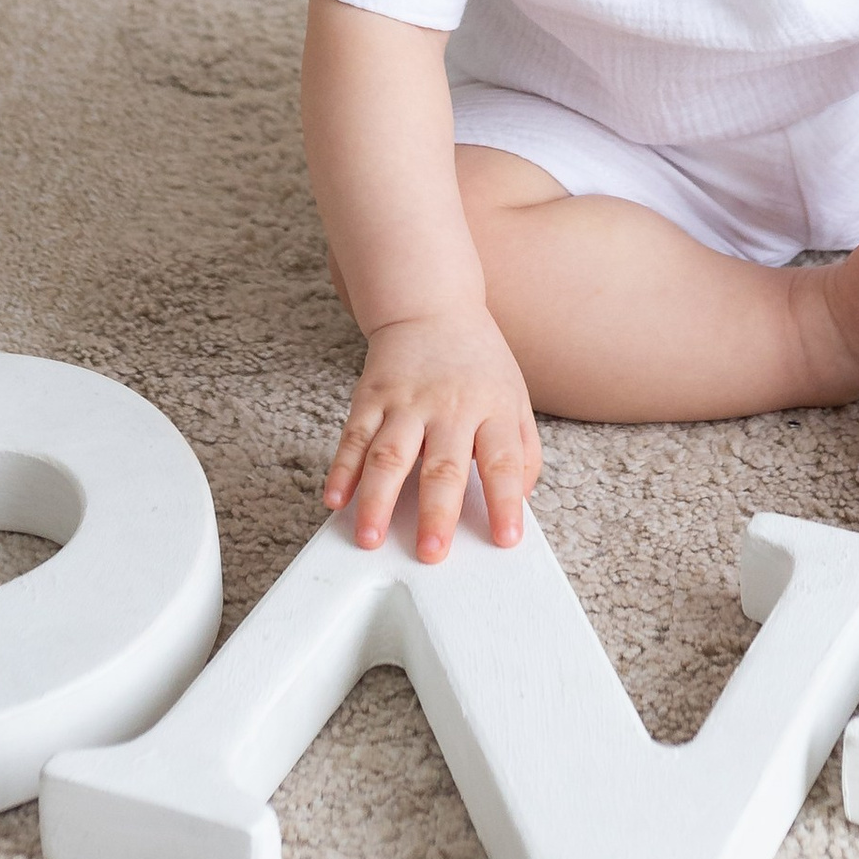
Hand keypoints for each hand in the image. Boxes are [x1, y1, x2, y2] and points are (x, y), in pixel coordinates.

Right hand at [324, 307, 542, 563]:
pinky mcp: (371, 397)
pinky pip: (353, 438)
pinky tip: (335, 500)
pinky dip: (341, 471)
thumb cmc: (478, 362)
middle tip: (432, 553)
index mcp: (492, 409)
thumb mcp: (516, 397)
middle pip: (443, 465)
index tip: (505, 539)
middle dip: (436, 512)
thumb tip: (519, 500)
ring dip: (377, 500)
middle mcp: (450, 407)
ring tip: (369, 538)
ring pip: (389, 455)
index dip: (505, 502)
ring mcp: (406, 402)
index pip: (504, 461)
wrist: (431, 306)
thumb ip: (524, 450)